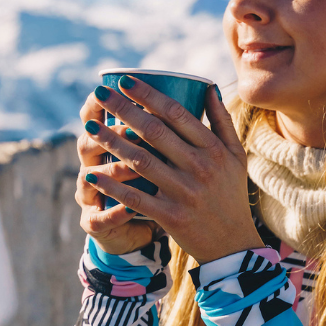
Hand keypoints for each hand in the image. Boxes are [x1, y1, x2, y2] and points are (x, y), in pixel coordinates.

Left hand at [83, 76, 263, 264]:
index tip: (125, 81)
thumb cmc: (230, 193)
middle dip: (124, 109)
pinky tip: (91, 175)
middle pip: (154, 131)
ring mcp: (184, 192)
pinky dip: (112, 186)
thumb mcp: (236, 155)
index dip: (148, 95)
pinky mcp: (170, 216)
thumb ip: (222, 120)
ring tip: (89, 127)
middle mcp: (199, 167)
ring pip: (140, 161)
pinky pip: (135, 197)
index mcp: (213, 148)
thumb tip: (207, 86)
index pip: (176, 113)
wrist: (232, 244)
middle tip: (100, 94)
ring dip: (111, 142)